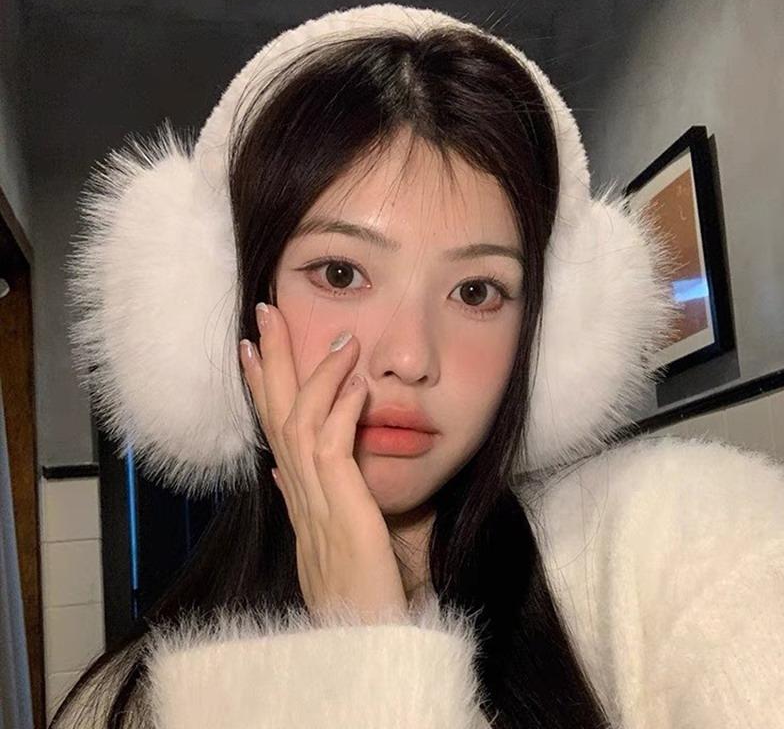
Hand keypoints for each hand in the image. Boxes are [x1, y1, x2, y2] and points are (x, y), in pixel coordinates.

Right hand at [239, 303, 408, 624]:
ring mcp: (316, 503)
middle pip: (278, 416)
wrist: (357, 641)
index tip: (254, 349)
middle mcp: (300, 495)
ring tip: (317, 332)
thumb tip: (283, 470)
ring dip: (308, 373)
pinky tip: (353, 380)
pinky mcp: (341, 513)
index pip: (275, 430)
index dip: (263, 387)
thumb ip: (304, 499)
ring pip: (299, 424)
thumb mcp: (321, 539)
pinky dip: (340, 411)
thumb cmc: (349, 592)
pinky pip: (332, 451)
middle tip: (265, 315)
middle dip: (272, 362)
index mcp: (299, 497)